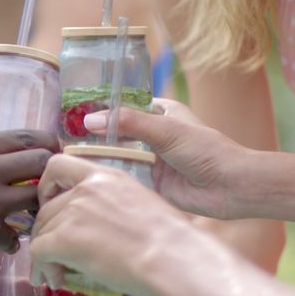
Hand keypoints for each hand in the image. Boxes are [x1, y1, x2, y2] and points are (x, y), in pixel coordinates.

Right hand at [0, 130, 58, 284]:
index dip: (44, 148)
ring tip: (27, 219)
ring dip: (37, 210)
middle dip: (50, 175)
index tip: (47, 160)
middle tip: (45, 190)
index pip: (27, 136)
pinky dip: (12, 242)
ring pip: (38, 198)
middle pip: (45, 161)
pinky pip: (17, 236)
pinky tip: (1, 245)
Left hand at [30, 154, 193, 295]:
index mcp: (107, 176)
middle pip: (46, 207)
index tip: (49, 204)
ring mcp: (73, 212)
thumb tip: (103, 228)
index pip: (58, 165)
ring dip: (45, 255)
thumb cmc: (171, 241)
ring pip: (41, 232)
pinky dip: (42, 269)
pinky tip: (55, 281)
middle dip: (46, 231)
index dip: (46, 186)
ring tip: (58, 274)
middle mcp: (86, 188)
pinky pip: (38, 252)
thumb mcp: (142, 205)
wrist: (174, 259)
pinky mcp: (64, 238)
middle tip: (55, 253)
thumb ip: (114, 206)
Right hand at [84, 99, 251, 219]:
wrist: (230, 188)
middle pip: (116, 134)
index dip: (101, 111)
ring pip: (118, 157)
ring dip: (100, 159)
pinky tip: (87, 181)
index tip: (72, 115)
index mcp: (160, 113)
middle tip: (63, 141)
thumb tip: (90, 120)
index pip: (123, 107)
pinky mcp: (150, 184)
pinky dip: (110, 179)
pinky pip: (124, 178)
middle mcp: (153, 136)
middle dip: (95, 138)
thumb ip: (129, 124)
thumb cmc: (206, 151)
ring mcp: (150, 160)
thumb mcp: (166, 131)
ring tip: (68, 161)